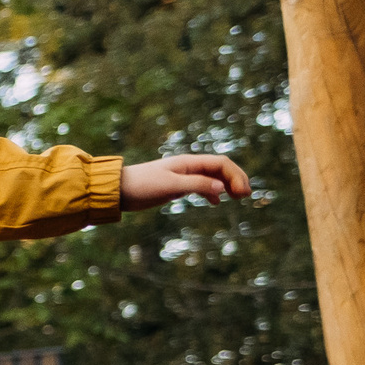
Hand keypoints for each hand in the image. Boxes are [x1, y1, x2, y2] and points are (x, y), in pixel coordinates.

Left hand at [120, 153, 248, 210]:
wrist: (118, 190)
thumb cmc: (142, 185)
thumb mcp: (171, 186)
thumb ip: (196, 185)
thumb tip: (221, 189)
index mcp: (189, 162)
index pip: (221, 164)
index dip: (235, 176)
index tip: (242, 193)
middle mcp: (188, 167)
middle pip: (220, 169)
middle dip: (235, 179)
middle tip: (245, 195)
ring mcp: (183, 176)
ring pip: (212, 178)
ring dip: (226, 186)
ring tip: (238, 198)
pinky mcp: (176, 187)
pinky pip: (200, 186)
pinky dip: (211, 193)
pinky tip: (216, 202)